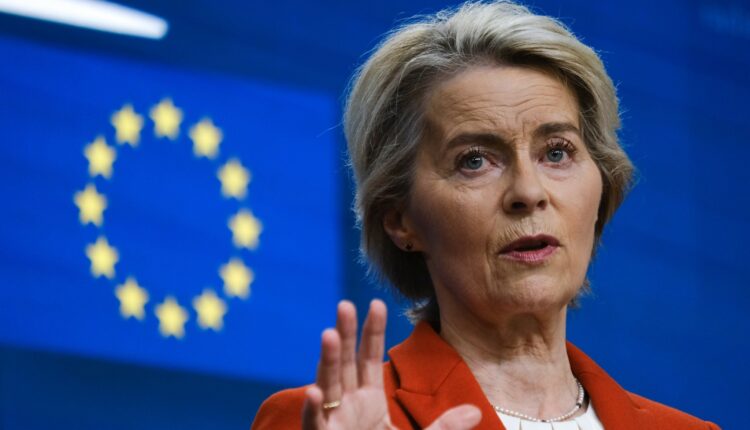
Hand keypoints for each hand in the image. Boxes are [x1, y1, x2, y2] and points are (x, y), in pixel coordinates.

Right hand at [301, 299, 480, 429]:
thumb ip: (443, 428)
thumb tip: (476, 412)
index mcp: (367, 399)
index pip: (368, 357)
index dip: (372, 331)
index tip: (377, 303)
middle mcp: (345, 405)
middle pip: (345, 362)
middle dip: (345, 334)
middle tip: (346, 304)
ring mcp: (331, 422)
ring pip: (327, 386)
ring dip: (327, 361)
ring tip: (329, 334)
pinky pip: (315, 425)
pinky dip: (313, 410)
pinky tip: (314, 392)